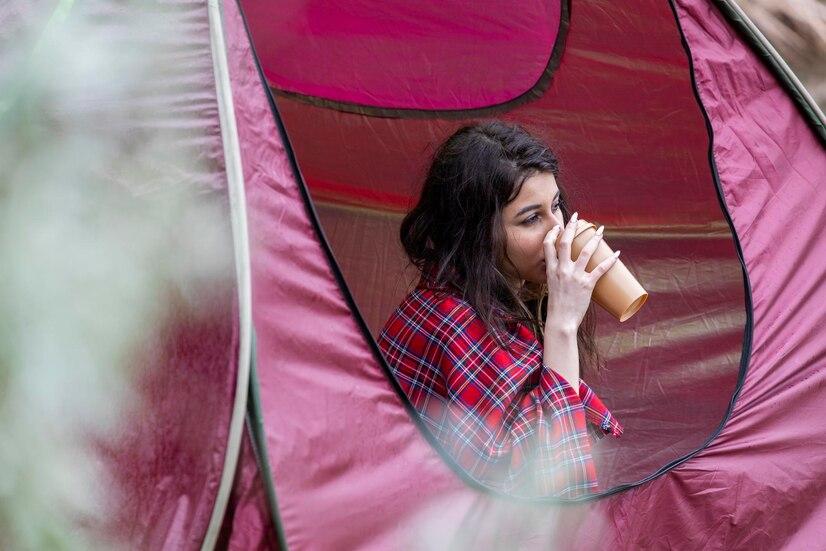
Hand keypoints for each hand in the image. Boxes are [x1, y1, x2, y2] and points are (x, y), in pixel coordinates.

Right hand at [542, 212, 620, 331]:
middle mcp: (562, 270)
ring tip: (601, 231)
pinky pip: (600, 269)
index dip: (552, 234)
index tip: (558, 227)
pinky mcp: (587, 285)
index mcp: (551, 270)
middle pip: (566, 243)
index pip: (548, 246)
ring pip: (586, 251)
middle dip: (571, 227)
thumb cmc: (557, 307)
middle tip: (577, 217)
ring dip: (595, 239)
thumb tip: (570, 270)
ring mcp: (574, 276)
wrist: (561, 321)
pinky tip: (616, 254)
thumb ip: (558, 276)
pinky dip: (610, 261)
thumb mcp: (552, 287)